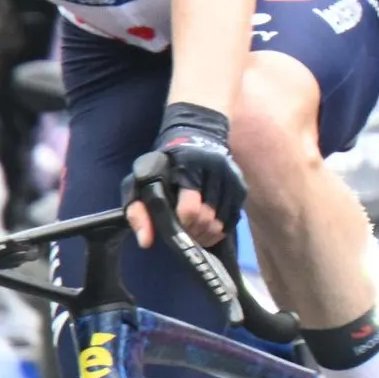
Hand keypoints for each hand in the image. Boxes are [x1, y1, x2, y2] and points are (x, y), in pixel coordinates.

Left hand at [128, 102, 244, 249]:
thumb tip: (146, 242)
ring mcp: (230, 179)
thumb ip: (138, 210)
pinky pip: (233, 219)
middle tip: (184, 231)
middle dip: (193, 231)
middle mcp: (213, 172)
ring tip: (194, 230)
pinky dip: (220, 229)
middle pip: (207, 220)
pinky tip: (207, 227)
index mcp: (187, 168)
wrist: (198, 135)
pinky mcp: (241, 187)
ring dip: (206, 233)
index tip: (175, 225)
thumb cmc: (164, 163)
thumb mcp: (141, 181)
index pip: (190, 210)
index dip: (182, 224)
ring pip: (221, 223)